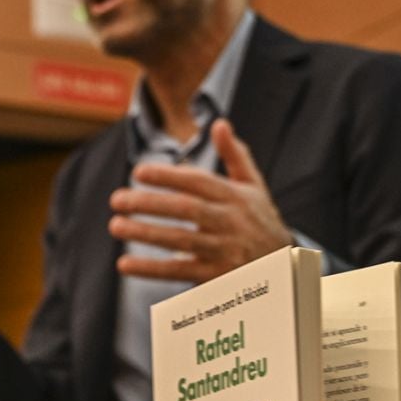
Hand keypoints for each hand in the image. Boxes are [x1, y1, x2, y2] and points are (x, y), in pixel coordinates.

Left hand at [108, 119, 293, 283]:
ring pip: (181, 240)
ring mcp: (224, 251)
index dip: (168, 176)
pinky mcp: (216, 277)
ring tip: (116, 225)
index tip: (138, 171)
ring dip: (145, 233)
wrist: (284, 267)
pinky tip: (125, 264)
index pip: (199, 182)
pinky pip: (180, 272)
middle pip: (187, 209)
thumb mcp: (254, 186)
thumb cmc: (260, 220)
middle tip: (117, 199)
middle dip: (150, 203)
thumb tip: (219, 123)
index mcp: (236, 197)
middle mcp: (230, 222)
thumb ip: (236, 155)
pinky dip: (151, 269)